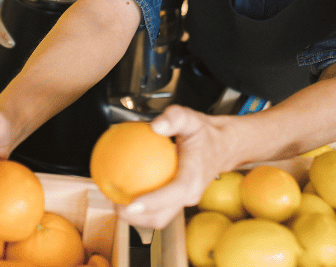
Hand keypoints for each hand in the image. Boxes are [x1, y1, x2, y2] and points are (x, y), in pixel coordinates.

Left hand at [117, 105, 234, 229]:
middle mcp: (189, 194)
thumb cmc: (206, 134)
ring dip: (134, 217)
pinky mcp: (177, 200)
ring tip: (112, 201)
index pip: (172, 194)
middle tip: (112, 202)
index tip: (130, 204)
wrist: (224, 146)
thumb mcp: (191, 119)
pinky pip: (157, 208)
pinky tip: (122, 190)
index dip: (151, 202)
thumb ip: (175, 118)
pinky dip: (139, 205)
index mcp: (193, 178)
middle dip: (135, 217)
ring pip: (157, 218)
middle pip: (161, 217)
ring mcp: (183, 200)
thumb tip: (156, 125)